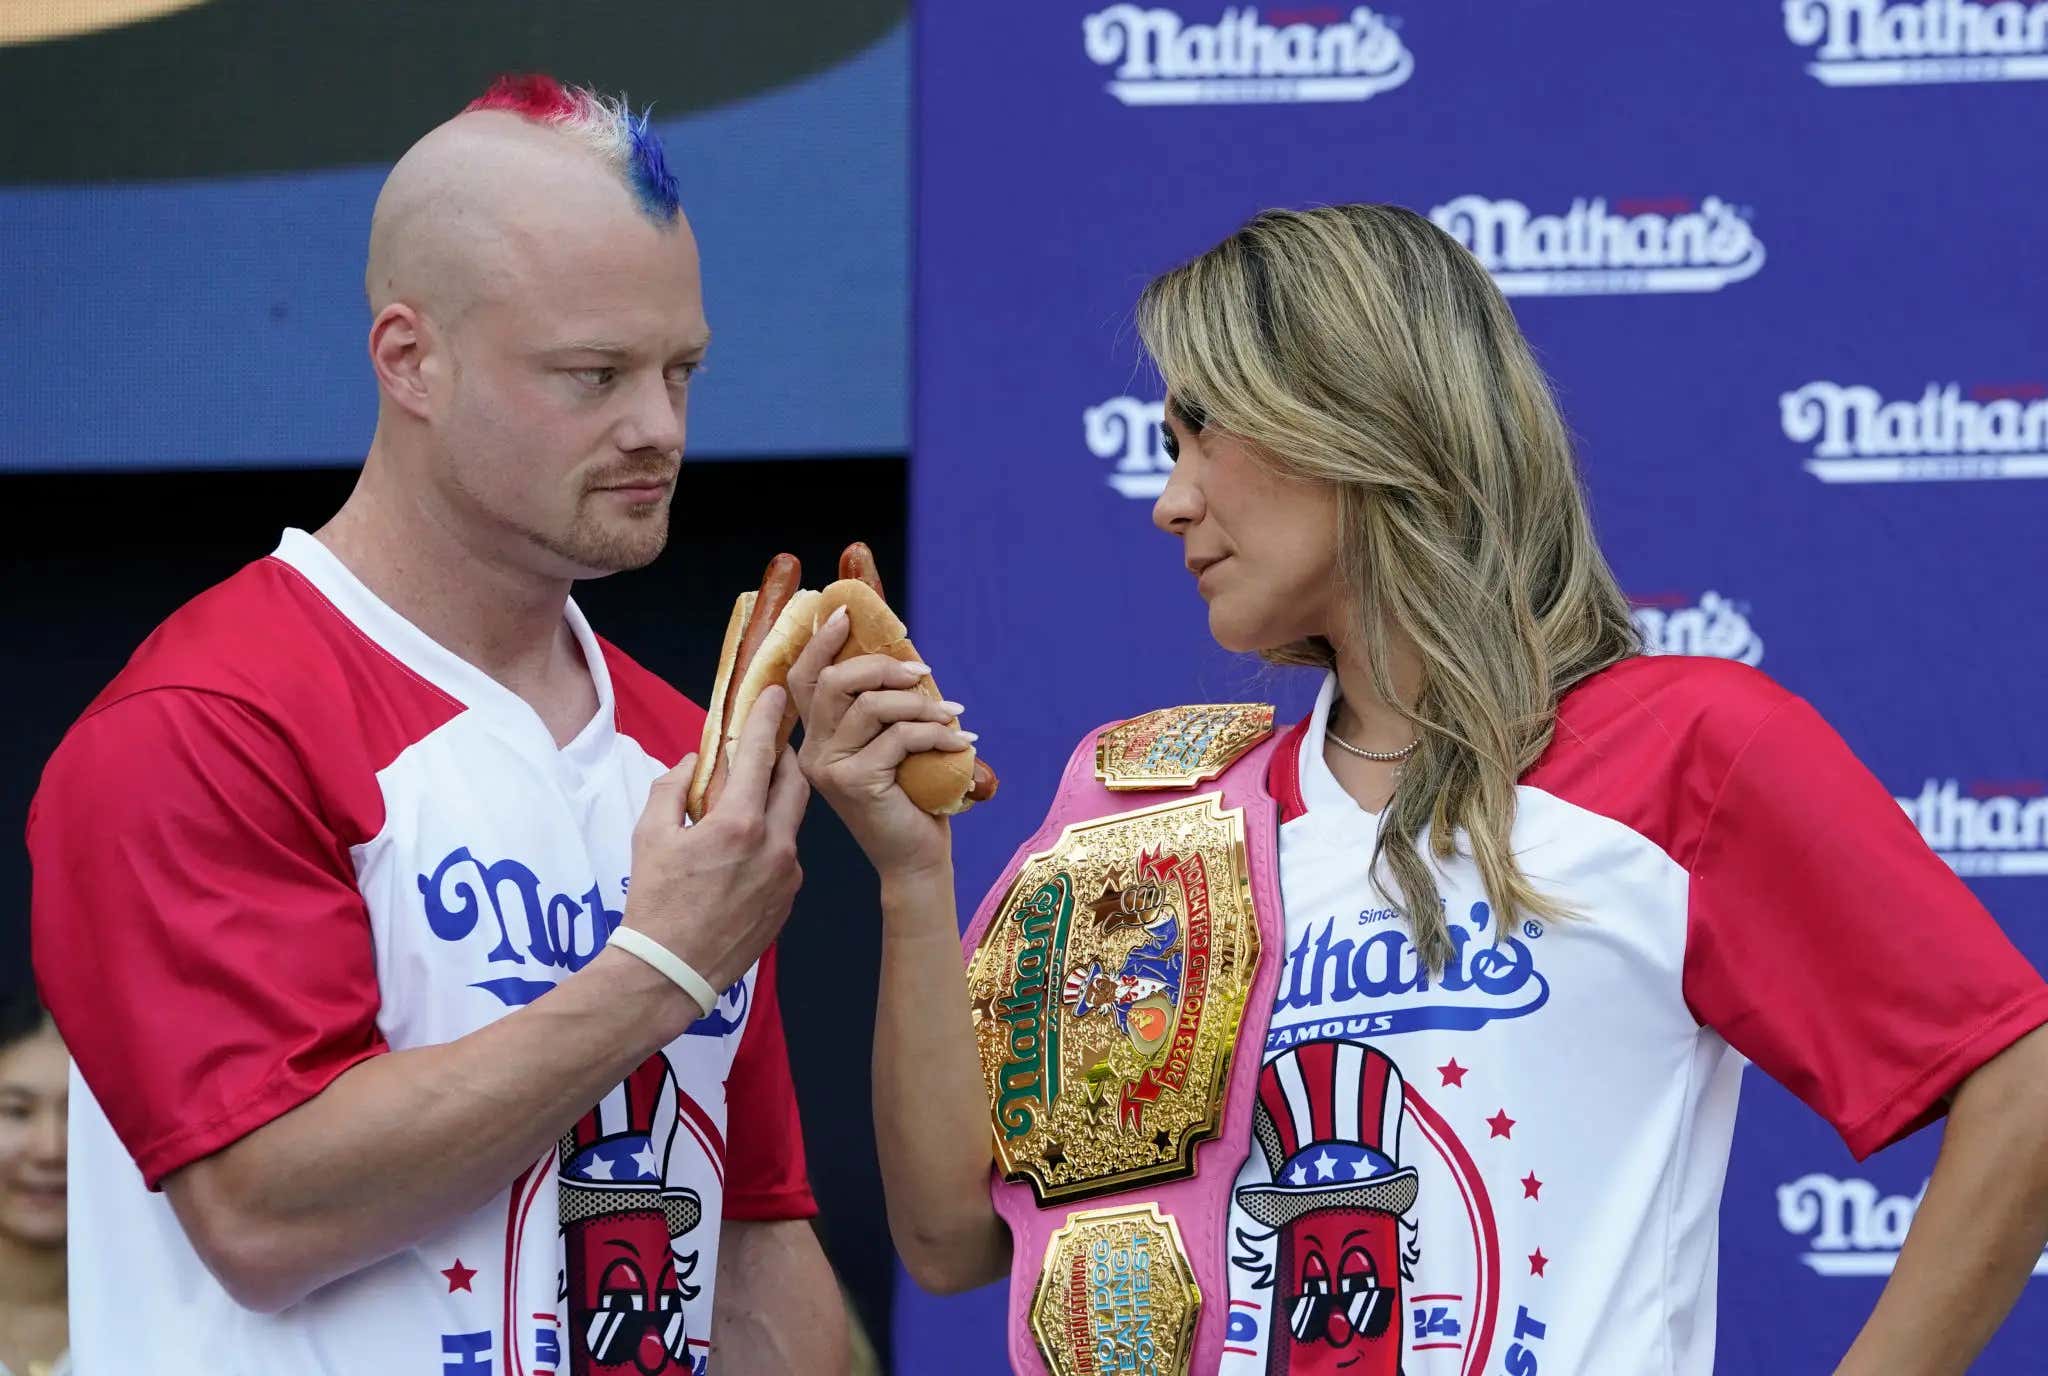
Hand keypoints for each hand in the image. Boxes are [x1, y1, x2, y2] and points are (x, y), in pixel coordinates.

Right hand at [622, 684, 810, 1004]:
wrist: (671, 971)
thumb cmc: (654, 902)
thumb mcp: (649, 835)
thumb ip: (672, 788)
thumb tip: (693, 763)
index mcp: (738, 824)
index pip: (759, 755)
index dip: (766, 718)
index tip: (774, 693)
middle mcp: (774, 846)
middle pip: (795, 781)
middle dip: (784, 757)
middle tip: (769, 744)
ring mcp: (788, 875)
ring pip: (793, 821)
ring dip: (777, 802)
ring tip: (751, 800)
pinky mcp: (789, 900)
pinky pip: (788, 856)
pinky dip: (773, 841)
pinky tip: (747, 850)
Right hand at [788, 606, 970, 879]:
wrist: (915, 858)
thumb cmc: (910, 799)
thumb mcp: (893, 744)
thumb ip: (885, 707)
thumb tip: (904, 657)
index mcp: (818, 738)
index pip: (804, 678)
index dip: (821, 642)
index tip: (848, 614)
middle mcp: (814, 751)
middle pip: (834, 681)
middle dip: (883, 667)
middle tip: (922, 674)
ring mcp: (830, 768)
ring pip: (871, 706)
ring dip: (920, 704)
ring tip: (951, 716)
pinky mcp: (855, 782)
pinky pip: (899, 737)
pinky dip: (935, 734)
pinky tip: (959, 743)